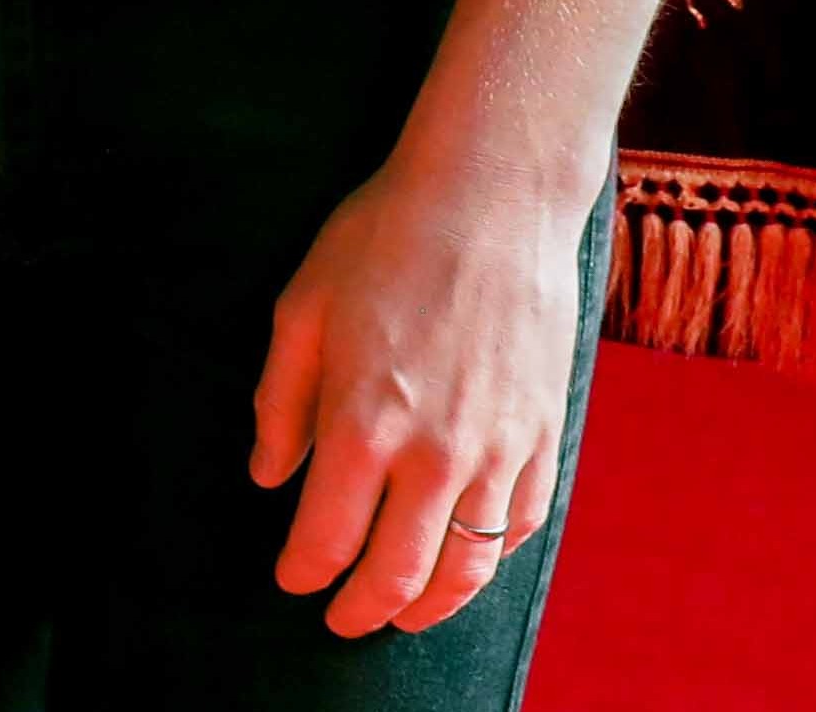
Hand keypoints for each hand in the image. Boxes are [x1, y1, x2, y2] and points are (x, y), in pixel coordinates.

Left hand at [247, 144, 590, 637]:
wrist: (492, 197)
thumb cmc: (385, 240)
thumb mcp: (302, 308)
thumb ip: (281, 402)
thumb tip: (269, 475)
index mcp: (363, 423)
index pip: (328, 537)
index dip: (305, 571)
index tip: (291, 579)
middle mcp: (436, 452)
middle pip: (399, 571)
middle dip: (364, 607)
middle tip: (342, 619)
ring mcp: (500, 449)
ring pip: (469, 565)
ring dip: (432, 604)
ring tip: (404, 614)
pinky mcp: (545, 435)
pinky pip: (522, 524)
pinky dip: (493, 558)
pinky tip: (468, 561)